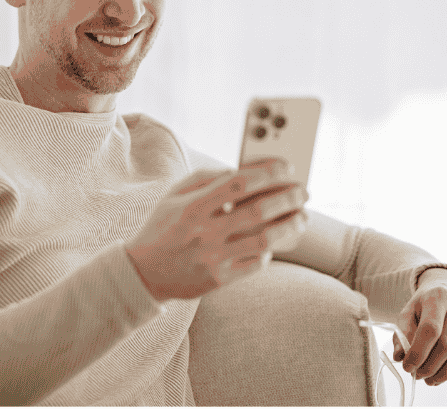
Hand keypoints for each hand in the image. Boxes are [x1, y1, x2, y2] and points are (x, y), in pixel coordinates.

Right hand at [124, 158, 308, 301]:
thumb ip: (205, 178)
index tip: (286, 167)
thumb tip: (238, 170)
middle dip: (288, 197)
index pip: (238, 183)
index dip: (268, 172)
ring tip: (301, 216)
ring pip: (265, 240)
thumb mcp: (173, 195)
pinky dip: (269, 251)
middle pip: (258, 211)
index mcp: (192, 207)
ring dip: (289, 226)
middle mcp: (205, 232)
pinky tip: (274, 242)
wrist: (143, 273)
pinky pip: (255, 263)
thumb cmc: (161, 227)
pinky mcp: (219, 280)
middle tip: (302, 191)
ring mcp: (213, 258)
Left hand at [393, 268, 446, 393]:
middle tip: (418, 376)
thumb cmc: (427, 303)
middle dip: (429, 365)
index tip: (407, 367)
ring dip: (446, 373)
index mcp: (437, 296)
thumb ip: (402, 332)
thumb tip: (400, 357)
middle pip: (446, 344)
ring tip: (431, 381)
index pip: (430, 329)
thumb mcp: (410, 310)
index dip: (418, 352)